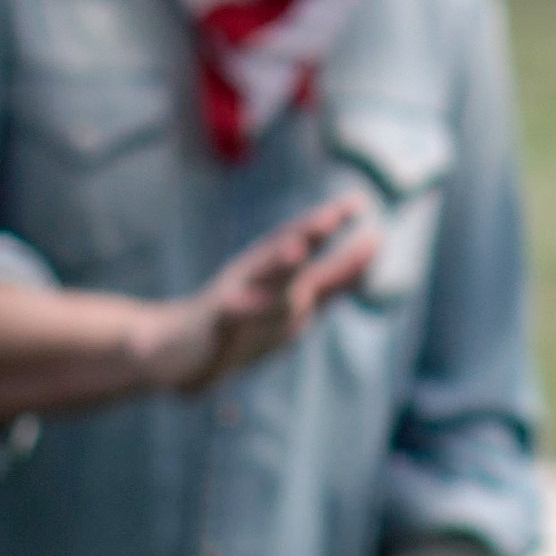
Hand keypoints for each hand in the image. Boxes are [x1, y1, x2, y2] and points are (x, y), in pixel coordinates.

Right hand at [137, 195, 380, 393]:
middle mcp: (258, 279)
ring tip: (295, 251)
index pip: (307, 242)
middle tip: (330, 217)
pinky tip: (230, 303)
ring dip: (277, 266)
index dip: (330, 222)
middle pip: (288, 253)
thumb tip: (374, 244)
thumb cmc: (247, 320)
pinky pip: (223, 320)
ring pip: (259, 282)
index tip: (358, 202)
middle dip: (307, 235)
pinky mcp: (213, 327)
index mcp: (280, 273)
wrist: (181, 352)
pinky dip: (231, 311)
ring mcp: (234, 301)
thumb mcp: (299, 296)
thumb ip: (336, 276)